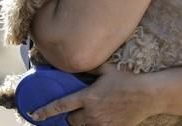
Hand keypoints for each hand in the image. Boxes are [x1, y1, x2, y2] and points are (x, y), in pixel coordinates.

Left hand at [31, 64, 157, 125]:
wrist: (148, 95)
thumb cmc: (127, 80)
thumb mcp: (107, 69)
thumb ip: (90, 67)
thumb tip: (77, 61)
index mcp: (88, 96)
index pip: (61, 106)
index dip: (45, 111)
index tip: (34, 114)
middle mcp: (92, 112)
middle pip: (70, 121)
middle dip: (70, 116)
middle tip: (74, 109)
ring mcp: (102, 123)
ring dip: (82, 122)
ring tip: (88, 114)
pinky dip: (94, 125)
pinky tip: (100, 118)